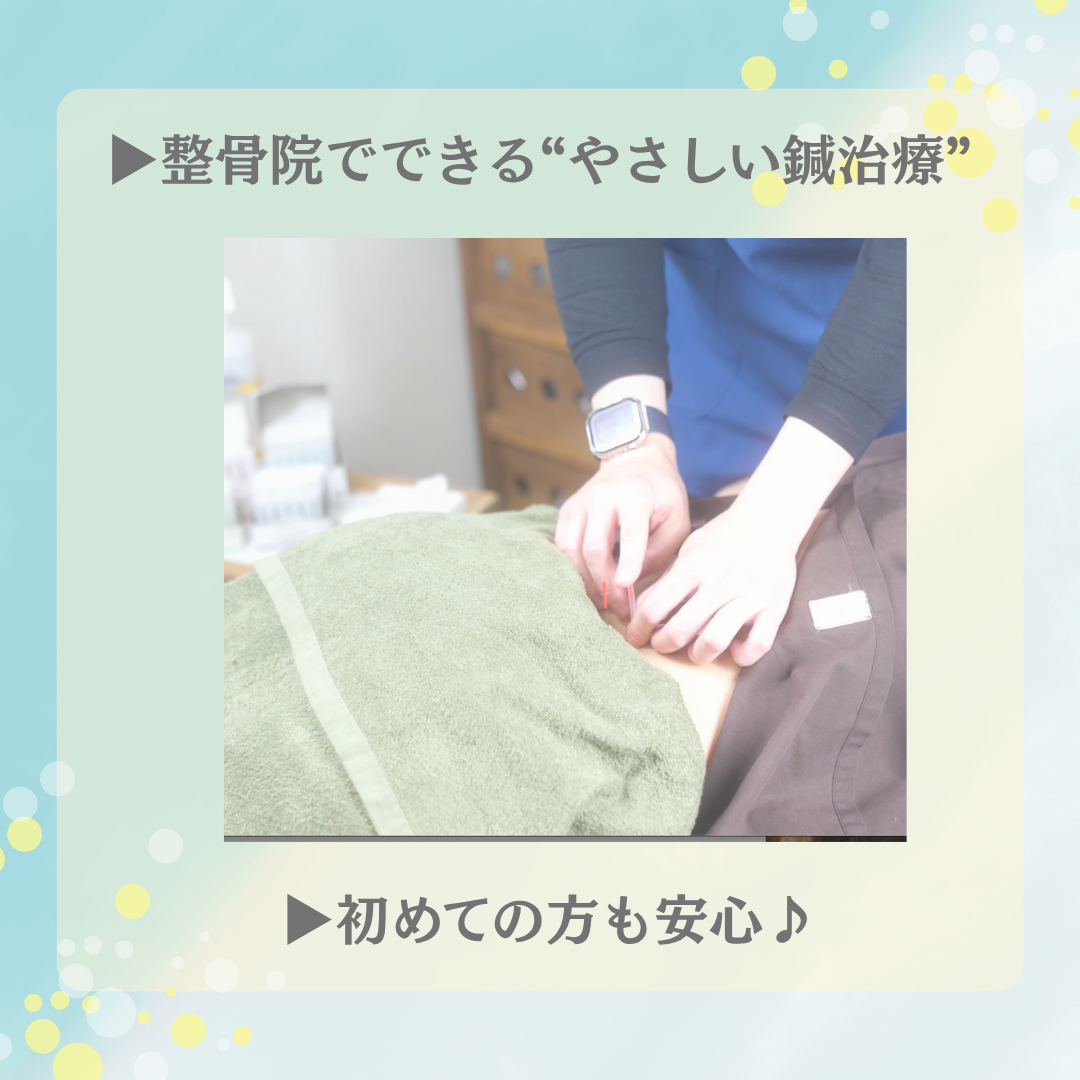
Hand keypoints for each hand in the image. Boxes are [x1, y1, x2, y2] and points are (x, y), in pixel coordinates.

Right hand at [555, 434, 689, 619]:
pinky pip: (562, 546)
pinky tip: (588, 584)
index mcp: (636, 495)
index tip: (627, 585)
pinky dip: (573, 569)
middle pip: (595, 547)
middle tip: (621, 607)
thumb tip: (634, 582)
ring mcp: (580, 503)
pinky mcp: (567, 510)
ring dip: (586, 580)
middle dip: (606, 582)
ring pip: (571, 549)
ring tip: (603, 601)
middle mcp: (603, 496)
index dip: (628, 560)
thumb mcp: (677, 518)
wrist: (635, 459)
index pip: (630, 531)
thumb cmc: (661, 494)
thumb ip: (660, 550)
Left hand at [625, 416, 855, 666]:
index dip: (639, 628)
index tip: (635, 636)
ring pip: (714, 642)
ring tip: (694, 652)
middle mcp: (718, 585)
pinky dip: (742, 655)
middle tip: (660, 645)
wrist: (768, 521)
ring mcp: (748, 598)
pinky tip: (733, 649)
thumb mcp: (689, 551)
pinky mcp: (774, 608)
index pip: (654, 607)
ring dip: (698, 655)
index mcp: (693, 568)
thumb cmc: (723, 538)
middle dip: (663, 645)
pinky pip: (757, 645)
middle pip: (680, 630)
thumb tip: (642, 608)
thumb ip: (668, 579)